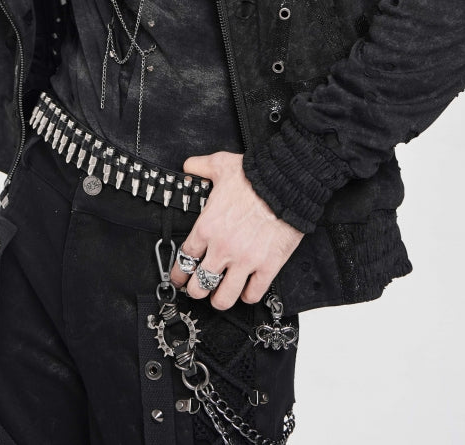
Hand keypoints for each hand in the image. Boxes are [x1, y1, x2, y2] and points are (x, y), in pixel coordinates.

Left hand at [169, 151, 304, 310]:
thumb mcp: (220, 164)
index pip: (185, 260)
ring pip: (224, 298)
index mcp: (207, 227)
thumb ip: (199, 167)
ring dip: (219, 299)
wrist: (285, 183)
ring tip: (219, 297)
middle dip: (196, 290)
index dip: (179, 274)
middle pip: (199, 285)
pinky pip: (253, 294)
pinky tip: (246, 290)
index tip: (180, 278)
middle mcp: (222, 248)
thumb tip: (189, 167)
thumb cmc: (254, 175)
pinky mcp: (267, 266)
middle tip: (198, 289)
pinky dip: (248, 296)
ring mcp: (245, 260)